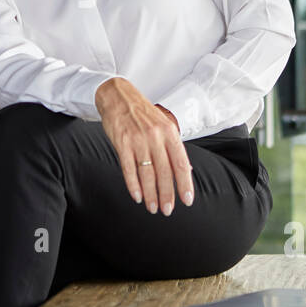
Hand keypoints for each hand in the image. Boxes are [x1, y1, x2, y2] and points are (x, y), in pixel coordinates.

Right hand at [95, 78, 193, 215]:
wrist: (118, 96)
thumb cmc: (142, 114)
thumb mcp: (164, 126)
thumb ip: (173, 148)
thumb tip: (186, 170)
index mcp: (170, 132)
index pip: (180, 163)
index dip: (184, 184)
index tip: (187, 201)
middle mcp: (156, 136)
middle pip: (164, 171)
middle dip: (167, 194)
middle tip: (167, 210)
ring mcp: (138, 139)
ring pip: (147, 173)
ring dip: (150, 194)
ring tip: (153, 207)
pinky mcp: (121, 142)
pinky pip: (128, 168)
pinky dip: (133, 184)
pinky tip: (137, 196)